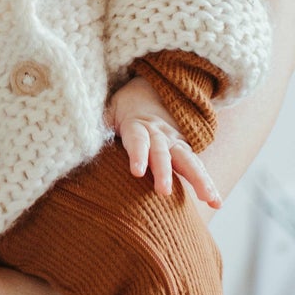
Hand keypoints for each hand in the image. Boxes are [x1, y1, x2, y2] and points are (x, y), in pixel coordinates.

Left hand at [106, 75, 221, 207]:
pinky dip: (208, 183)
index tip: (136, 171)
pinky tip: (217, 201)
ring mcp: (173, 142)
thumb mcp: (107, 109)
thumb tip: (78, 134)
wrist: (148, 92)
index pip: (137, 140)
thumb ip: (96, 123)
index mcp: (136, 125)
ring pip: (187, 159)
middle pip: (163, 152)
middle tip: (164, 191)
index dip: (138, 154)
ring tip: (209, 199)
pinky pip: (197, 167)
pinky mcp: (183, 150)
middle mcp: (158, 134)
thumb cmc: (122, 108)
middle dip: (164, 171)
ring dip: (198, 179)